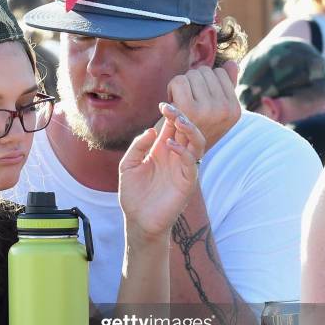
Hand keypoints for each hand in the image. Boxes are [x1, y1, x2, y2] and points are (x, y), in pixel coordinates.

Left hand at [119, 104, 204, 239]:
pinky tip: (170, 146)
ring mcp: (183, 168)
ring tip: (179, 121)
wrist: (138, 220)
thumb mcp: (128, 166)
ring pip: (197, 142)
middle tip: (171, 108)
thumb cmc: (133, 195)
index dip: (171, 114)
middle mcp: (175, 156)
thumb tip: (151, 130)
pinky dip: (183, 151)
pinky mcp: (187, 182)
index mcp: (162, 150)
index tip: (163, 104)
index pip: (172, 127)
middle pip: (187, 130)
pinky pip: (192, 162)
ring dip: (190, 129)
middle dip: (182, 116)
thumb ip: (137, 147)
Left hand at [167, 61, 240, 151]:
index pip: (219, 72)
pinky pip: (178, 82)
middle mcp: (224, 110)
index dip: (203, 82)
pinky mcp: (187, 113)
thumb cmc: (190, 135)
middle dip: (190, 83)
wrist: (173, 166)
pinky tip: (167, 108)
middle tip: (183, 103)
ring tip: (176, 107)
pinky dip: (169, 91)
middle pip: (203, 72)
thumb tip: (232, 63)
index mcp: (234, 110)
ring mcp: (208, 111)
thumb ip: (225, 88)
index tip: (196, 98)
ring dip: (178, 88)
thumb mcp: (212, 114)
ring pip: (189, 75)